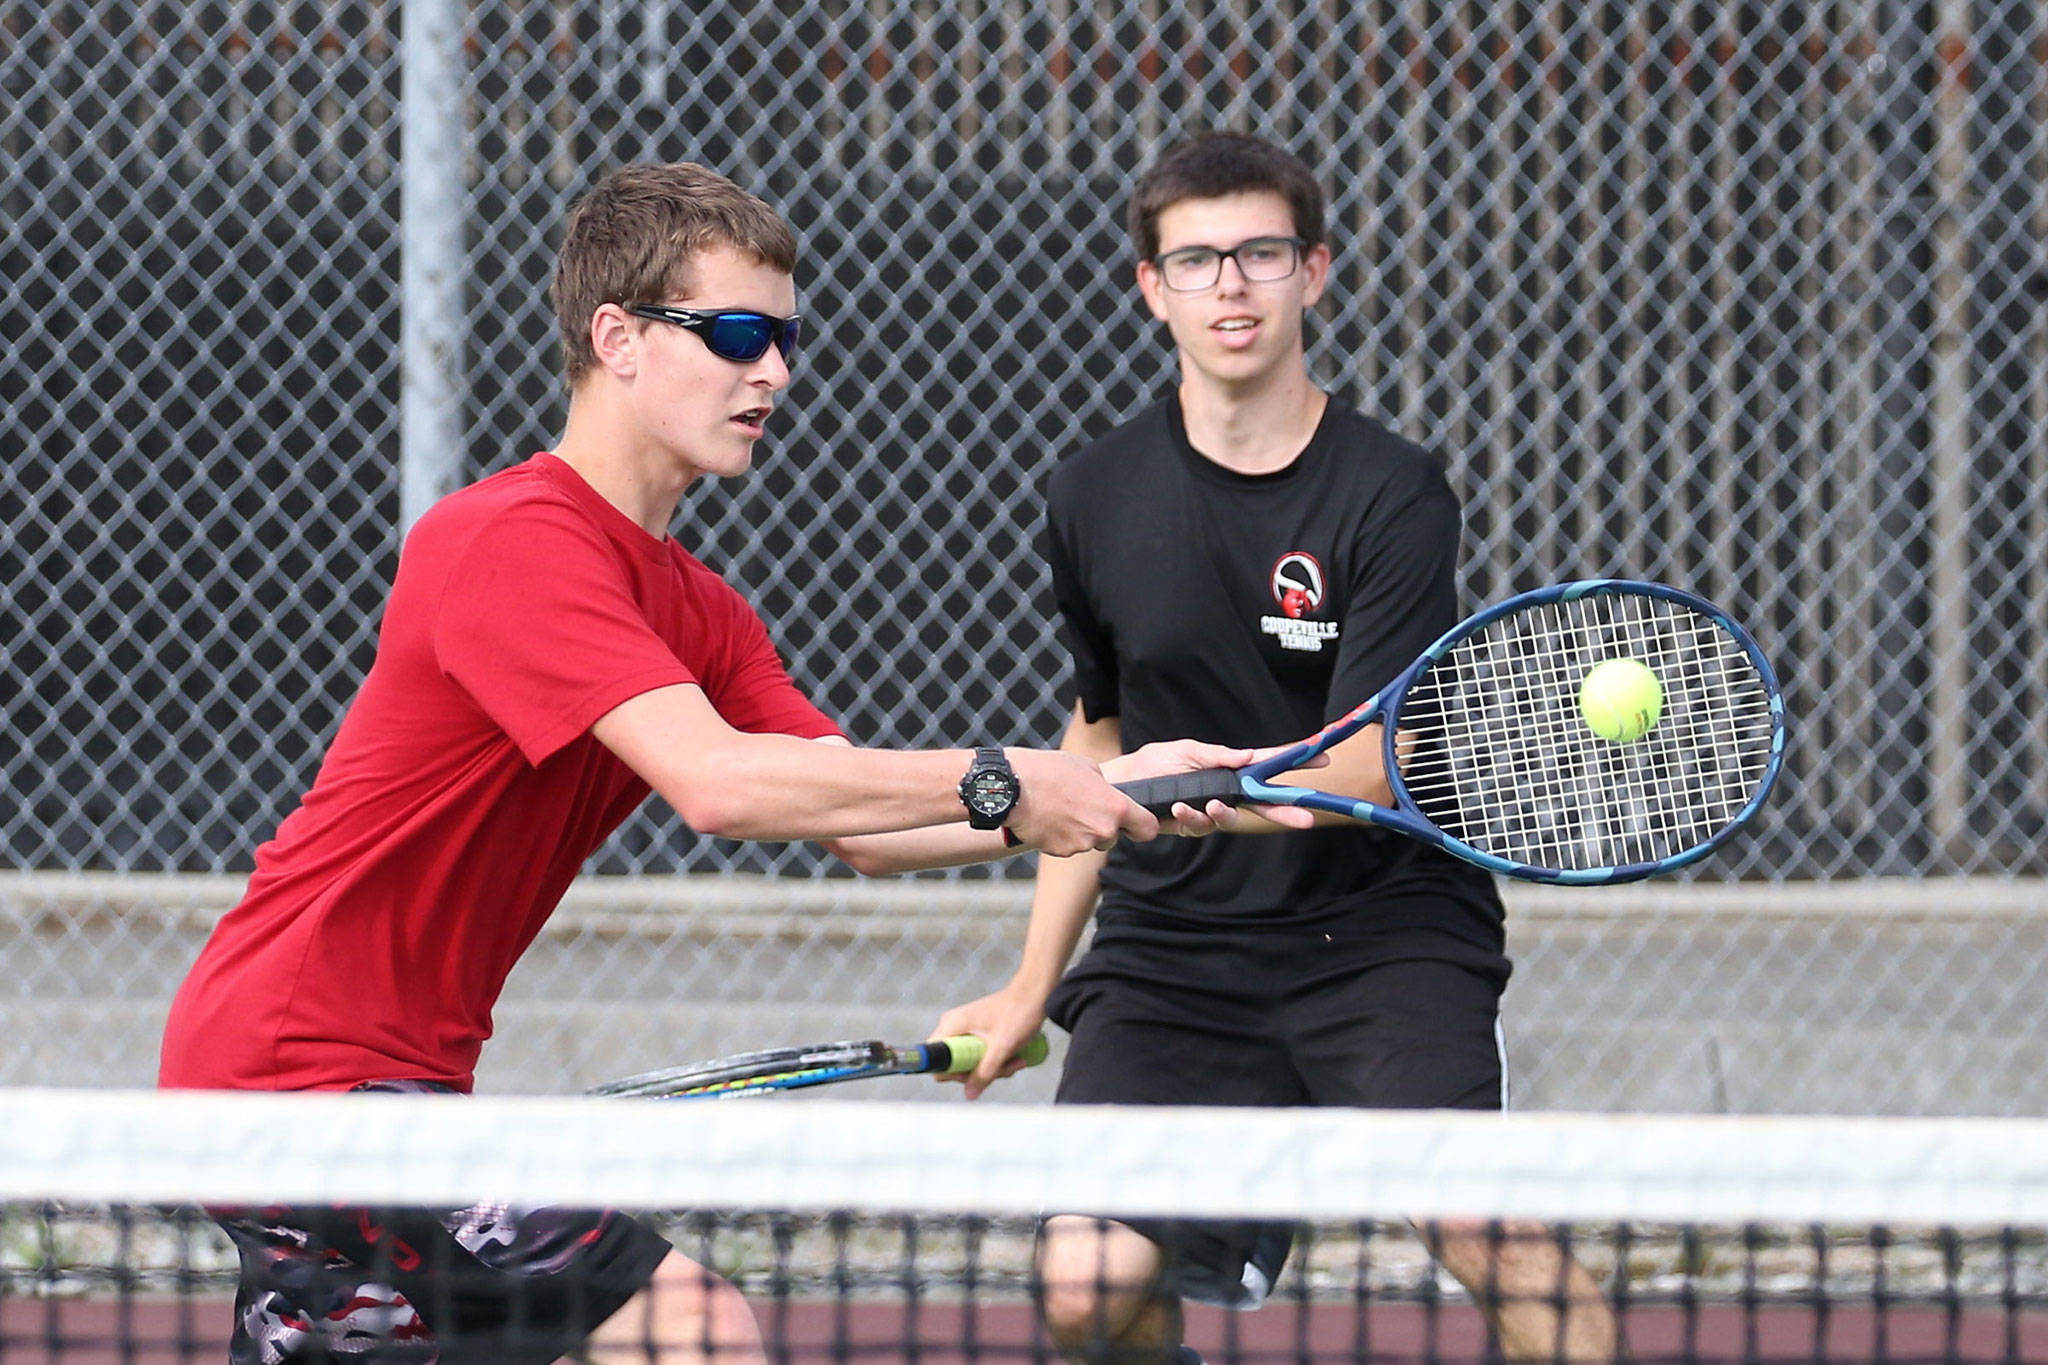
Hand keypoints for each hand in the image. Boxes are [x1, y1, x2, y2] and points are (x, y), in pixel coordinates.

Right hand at [929, 989, 1047, 1099]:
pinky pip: (980, 1055)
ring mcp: (966, 1030)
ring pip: (970, 1062)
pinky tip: (1015, 1057)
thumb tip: (969, 1095)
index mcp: (951, 1025)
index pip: (934, 1058)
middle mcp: (954, 1027)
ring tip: (1015, 1061)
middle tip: (1003, 1068)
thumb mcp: (1002, 1048)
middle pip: (954, 1064)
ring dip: (993, 1068)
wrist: (1035, 994)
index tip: (975, 1073)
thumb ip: (984, 1072)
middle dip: (980, 1072)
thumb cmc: (1019, 1013)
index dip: (951, 1072)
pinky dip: (996, 1061)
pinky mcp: (977, 1033)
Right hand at [1005, 748, 1159, 854]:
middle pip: (1113, 837)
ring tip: (1059, 809)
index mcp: (1116, 807)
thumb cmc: (1048, 771)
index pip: (1148, 829)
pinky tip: (1048, 819)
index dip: (1142, 826)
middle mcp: (1103, 830)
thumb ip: (1104, 786)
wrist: (1011, 789)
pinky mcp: (1061, 852)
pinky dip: (1061, 837)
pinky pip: (1068, 847)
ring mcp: (1082, 844)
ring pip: (1089, 842)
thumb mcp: (1087, 767)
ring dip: (1079, 831)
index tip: (1136, 825)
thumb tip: (1107, 793)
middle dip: (1101, 826)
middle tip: (1080, 807)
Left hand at [1104, 739, 1325, 832]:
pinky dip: (1193, 816)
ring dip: (1224, 813)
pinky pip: (1200, 825)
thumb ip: (1219, 756)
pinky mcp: (1189, 824)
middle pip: (1262, 804)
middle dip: (1285, 812)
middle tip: (1305, 819)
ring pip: (1231, 819)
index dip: (1293, 764)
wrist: (1122, 781)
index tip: (1321, 759)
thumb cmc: (1155, 762)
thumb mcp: (1188, 751)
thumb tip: (1249, 755)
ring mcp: (1208, 810)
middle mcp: (1224, 792)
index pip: (1266, 767)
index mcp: (1228, 770)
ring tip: (1211, 805)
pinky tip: (1180, 807)